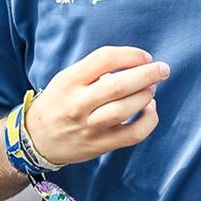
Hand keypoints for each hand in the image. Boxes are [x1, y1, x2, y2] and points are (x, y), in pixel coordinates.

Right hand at [26, 46, 169, 166]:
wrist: (37, 139)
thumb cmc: (58, 102)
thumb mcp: (66, 78)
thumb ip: (95, 70)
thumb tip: (134, 66)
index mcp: (69, 81)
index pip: (104, 59)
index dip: (130, 55)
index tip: (145, 57)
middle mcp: (78, 104)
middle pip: (119, 85)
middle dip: (148, 74)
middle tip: (163, 69)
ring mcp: (89, 126)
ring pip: (125, 109)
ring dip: (146, 96)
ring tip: (152, 89)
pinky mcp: (101, 145)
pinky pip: (133, 134)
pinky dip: (149, 120)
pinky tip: (150, 110)